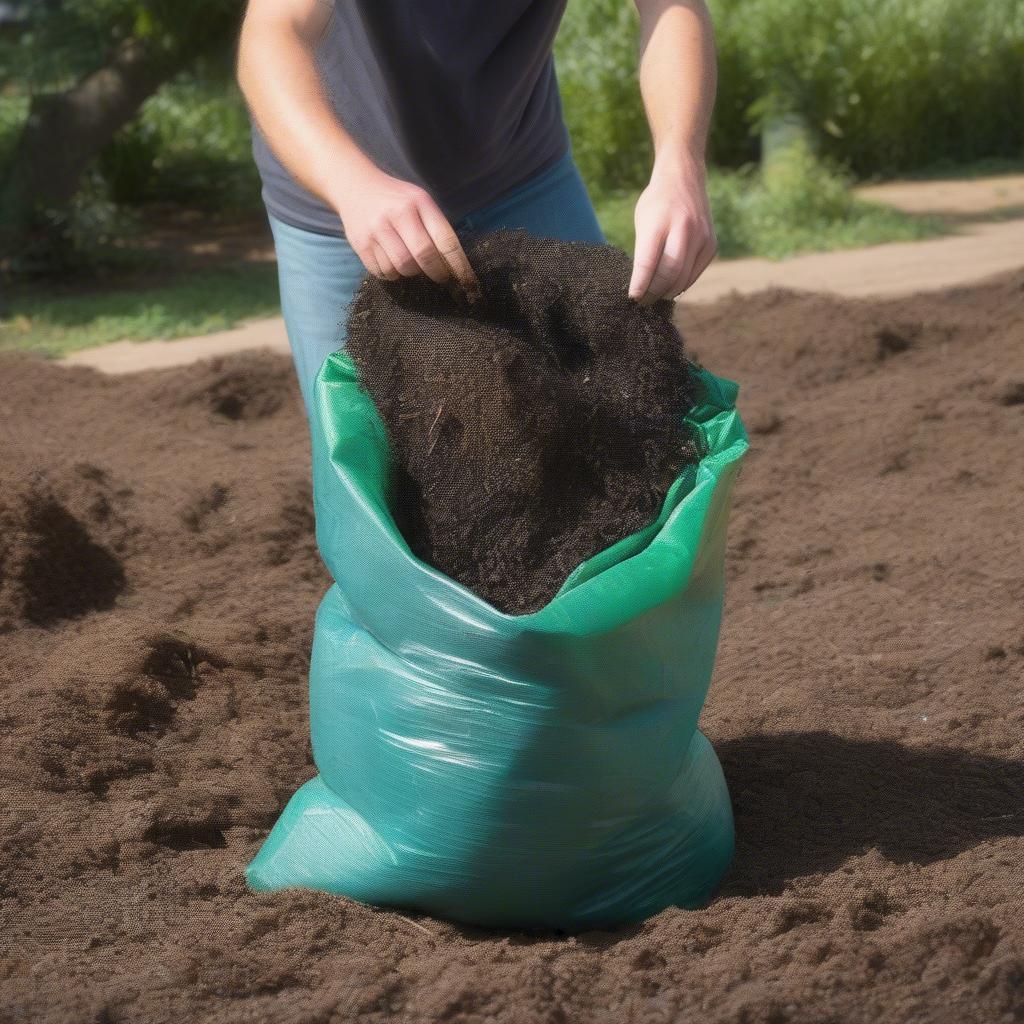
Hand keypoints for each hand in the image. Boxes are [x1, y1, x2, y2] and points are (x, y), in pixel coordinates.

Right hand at [332, 160, 479, 295]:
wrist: (355, 185)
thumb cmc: (396, 199)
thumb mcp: (419, 201)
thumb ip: (435, 228)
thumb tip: (453, 266)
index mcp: (418, 202)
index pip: (445, 240)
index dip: (459, 265)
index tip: (467, 281)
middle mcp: (397, 214)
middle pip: (423, 257)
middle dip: (436, 272)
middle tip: (440, 277)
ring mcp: (376, 230)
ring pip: (402, 268)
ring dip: (410, 272)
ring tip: (409, 260)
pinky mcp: (361, 244)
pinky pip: (383, 272)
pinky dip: (392, 273)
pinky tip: (391, 260)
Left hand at [629, 153, 715, 304]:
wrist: (684, 178)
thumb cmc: (656, 203)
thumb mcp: (642, 221)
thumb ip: (644, 251)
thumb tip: (642, 286)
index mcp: (660, 221)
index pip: (647, 262)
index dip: (639, 285)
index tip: (632, 298)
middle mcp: (684, 229)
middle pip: (669, 274)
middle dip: (654, 293)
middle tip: (643, 303)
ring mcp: (702, 237)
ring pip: (683, 278)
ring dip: (667, 292)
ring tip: (654, 298)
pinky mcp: (711, 245)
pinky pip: (694, 274)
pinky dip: (681, 284)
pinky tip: (670, 287)